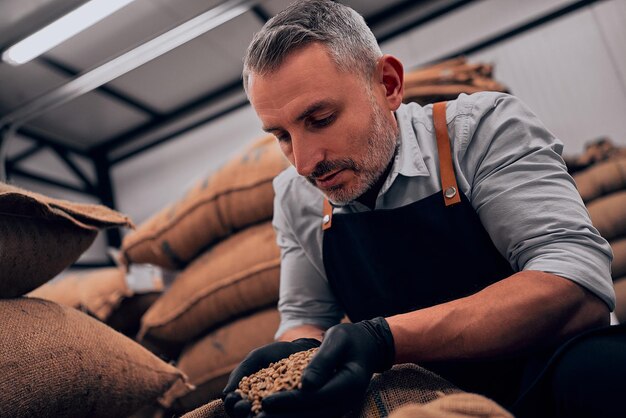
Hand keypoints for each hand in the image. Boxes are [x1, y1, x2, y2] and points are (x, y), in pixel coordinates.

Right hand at [222, 338, 320, 417]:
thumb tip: (225, 394)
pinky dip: (282, 414)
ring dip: (259, 417)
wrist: (302, 349)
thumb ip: (240, 373)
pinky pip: (287, 415)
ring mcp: (278, 410)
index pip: (235, 407)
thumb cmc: (276, 354)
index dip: (232, 405)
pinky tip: (281, 409)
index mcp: (250, 397)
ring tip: (259, 411)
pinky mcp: (295, 410)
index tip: (234, 397)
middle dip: (241, 413)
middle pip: (246, 417)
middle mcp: (262, 407)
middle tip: (244, 406)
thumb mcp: (256, 358)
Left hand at [259, 317, 394, 417]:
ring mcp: (338, 407)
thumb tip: (306, 384)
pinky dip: (291, 415)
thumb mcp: (338, 339)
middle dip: (282, 417)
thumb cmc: (349, 340)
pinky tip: (271, 414)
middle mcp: (345, 401)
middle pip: (311, 415)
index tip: (266, 402)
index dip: (290, 402)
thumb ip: (323, 360)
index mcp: (350, 384)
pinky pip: (310, 415)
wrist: (365, 348)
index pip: (316, 397)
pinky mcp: (329, 407)